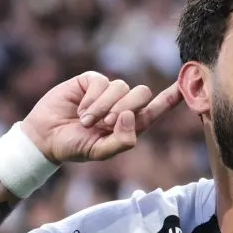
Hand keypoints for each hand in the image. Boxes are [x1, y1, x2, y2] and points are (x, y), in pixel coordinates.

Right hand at [21, 71, 182, 163]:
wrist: (45, 137)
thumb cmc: (74, 147)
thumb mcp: (100, 152)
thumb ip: (122, 141)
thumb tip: (130, 116)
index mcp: (130, 123)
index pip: (157, 108)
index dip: (172, 96)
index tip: (186, 85)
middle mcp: (122, 105)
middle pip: (142, 93)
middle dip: (126, 108)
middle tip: (105, 124)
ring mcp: (107, 92)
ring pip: (122, 88)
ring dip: (104, 108)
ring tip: (87, 121)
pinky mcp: (91, 81)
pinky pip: (102, 82)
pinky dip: (92, 99)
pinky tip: (80, 109)